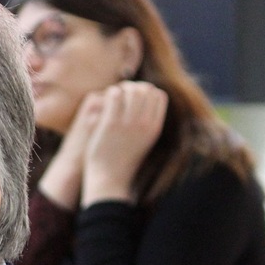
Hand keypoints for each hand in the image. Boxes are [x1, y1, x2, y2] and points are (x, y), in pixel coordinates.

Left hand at [81, 81, 167, 205]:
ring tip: (113, 95)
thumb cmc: (124, 158)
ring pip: (131, 90)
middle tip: (121, 93)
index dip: (147, 91)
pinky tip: (105, 100)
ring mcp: (128, 123)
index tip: (135, 96)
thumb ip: (146, 121)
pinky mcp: (111, 123)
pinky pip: (114, 95)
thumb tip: (146, 96)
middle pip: (146, 89)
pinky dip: (110, 93)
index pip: (159, 96)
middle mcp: (145, 124)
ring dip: (121, 88)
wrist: (109, 177)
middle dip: (133, 87)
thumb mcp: (143, 140)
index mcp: (155, 128)